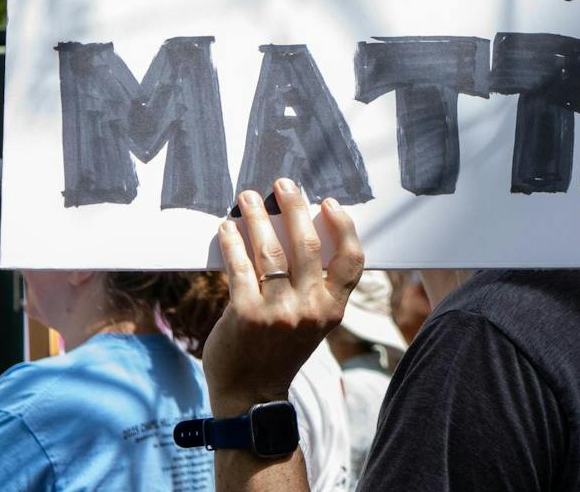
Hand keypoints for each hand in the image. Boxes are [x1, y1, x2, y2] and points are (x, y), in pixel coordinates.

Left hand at [203, 178, 364, 417]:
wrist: (251, 395)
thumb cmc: (280, 350)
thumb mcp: (310, 321)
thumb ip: (311, 284)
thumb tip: (294, 230)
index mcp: (332, 309)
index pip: (352, 261)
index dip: (343, 227)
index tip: (328, 203)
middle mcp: (309, 309)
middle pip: (307, 245)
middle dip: (295, 206)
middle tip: (283, 184)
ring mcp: (277, 312)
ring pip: (271, 251)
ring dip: (258, 217)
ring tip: (248, 198)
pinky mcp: (246, 314)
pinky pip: (240, 267)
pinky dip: (232, 242)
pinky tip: (227, 227)